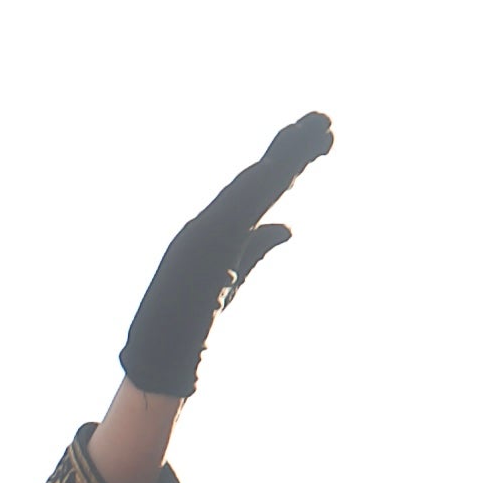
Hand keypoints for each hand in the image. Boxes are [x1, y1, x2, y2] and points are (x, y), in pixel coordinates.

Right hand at [118, 113, 334, 398]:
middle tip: (327, 120)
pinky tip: (278, 167)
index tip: (324, 137)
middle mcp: (209, 225)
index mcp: (218, 231)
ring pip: (251, 189)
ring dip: (284, 160)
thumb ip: (258, 248)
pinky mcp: (199, 251)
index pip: (261, 189)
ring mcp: (203, 235)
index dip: (292, 162)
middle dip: (293, 150)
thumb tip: (289, 227)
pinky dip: (255, 188)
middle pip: (259, 179)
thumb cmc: (189, 326)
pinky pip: (233, 214)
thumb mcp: (234, 278)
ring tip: (317, 134)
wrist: (157, 362)